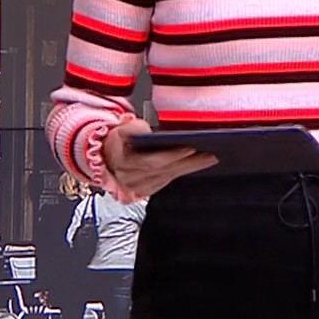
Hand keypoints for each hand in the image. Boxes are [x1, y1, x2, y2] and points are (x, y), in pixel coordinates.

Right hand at [101, 118, 217, 199]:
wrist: (109, 154)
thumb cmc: (120, 139)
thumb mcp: (125, 127)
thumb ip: (135, 128)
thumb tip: (149, 131)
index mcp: (123, 160)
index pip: (152, 161)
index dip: (172, 156)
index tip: (190, 147)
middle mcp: (129, 176)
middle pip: (165, 171)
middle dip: (189, 162)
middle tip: (210, 155)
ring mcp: (136, 186)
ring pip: (168, 178)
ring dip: (190, 168)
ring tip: (209, 158)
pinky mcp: (144, 191)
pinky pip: (166, 182)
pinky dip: (181, 173)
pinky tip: (195, 166)